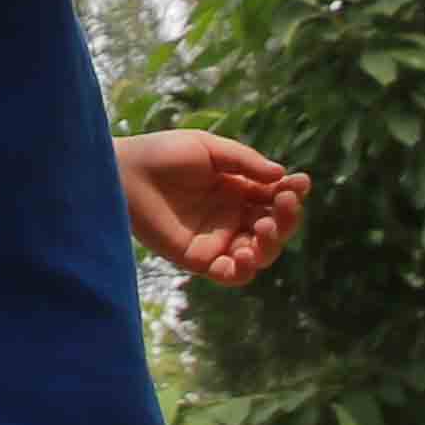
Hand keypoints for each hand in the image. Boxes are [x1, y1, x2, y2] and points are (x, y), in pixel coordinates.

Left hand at [116, 130, 307, 286]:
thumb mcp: (209, 149)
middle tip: (284, 204)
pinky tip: (242, 254)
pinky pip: (230, 275)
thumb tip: (283, 176)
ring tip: (263, 227)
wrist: (123, 171)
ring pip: (260, 254)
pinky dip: (242, 270)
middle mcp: (233, 216)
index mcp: (239, 189)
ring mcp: (217, 239)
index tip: (300, 184)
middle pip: (275, 228)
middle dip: (287, 219)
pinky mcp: (198, 258)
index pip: (276, 198)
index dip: (292, 194)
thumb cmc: (163, 153)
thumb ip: (245, 162)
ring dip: (270, 245)